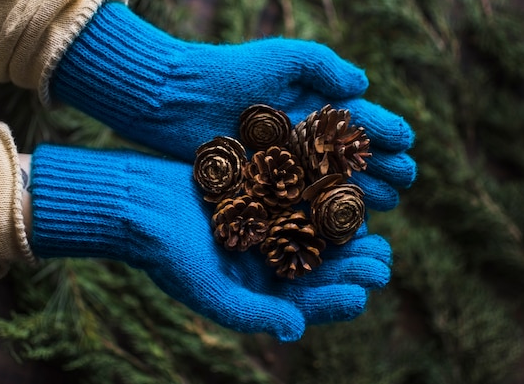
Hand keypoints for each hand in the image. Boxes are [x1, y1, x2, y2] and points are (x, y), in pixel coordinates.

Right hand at [30, 145, 390, 341]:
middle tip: (382, 262)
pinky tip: (346, 193)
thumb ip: (253, 314)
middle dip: (349, 268)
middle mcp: (263, 263)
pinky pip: (299, 201)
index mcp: (254, 293)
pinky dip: (322, 199)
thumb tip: (298, 330)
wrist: (141, 203)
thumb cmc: (169, 254)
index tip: (363, 294)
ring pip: (314, 235)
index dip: (334, 301)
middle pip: (316, 269)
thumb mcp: (209, 291)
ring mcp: (265, 229)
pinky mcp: (262, 197)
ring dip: (343, 234)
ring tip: (374, 232)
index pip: (302, 304)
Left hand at [51, 2, 415, 210]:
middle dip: (381, 166)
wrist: (180, 99)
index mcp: (314, 104)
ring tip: (384, 203)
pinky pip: (301, 198)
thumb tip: (364, 85)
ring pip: (331, 180)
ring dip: (359, 190)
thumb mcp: (284, 58)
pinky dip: (322, 208)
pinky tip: (341, 218)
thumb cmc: (232, 72)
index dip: (384, 131)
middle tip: (404, 182)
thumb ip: (325, 66)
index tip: (406, 144)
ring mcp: (285, 162)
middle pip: (351, 154)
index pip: (359, 120)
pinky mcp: (264, 183)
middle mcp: (304, 135)